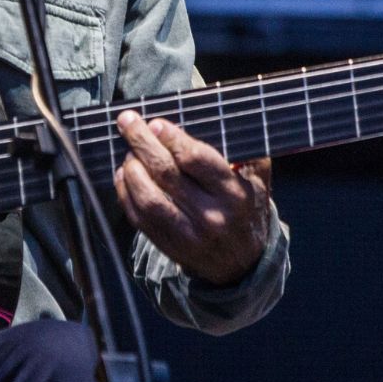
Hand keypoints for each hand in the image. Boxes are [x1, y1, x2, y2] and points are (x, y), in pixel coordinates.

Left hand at [111, 109, 272, 285]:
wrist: (242, 265)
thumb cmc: (246, 210)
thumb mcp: (258, 180)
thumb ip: (246, 150)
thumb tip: (220, 116)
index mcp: (235, 194)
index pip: (196, 160)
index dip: (171, 137)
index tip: (156, 123)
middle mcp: (211, 215)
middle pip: (167, 173)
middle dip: (142, 143)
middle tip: (127, 122)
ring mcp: (188, 234)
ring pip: (149, 199)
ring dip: (132, 170)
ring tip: (128, 152)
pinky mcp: (169, 246)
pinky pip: (139, 218)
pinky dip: (125, 193)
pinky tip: (124, 175)